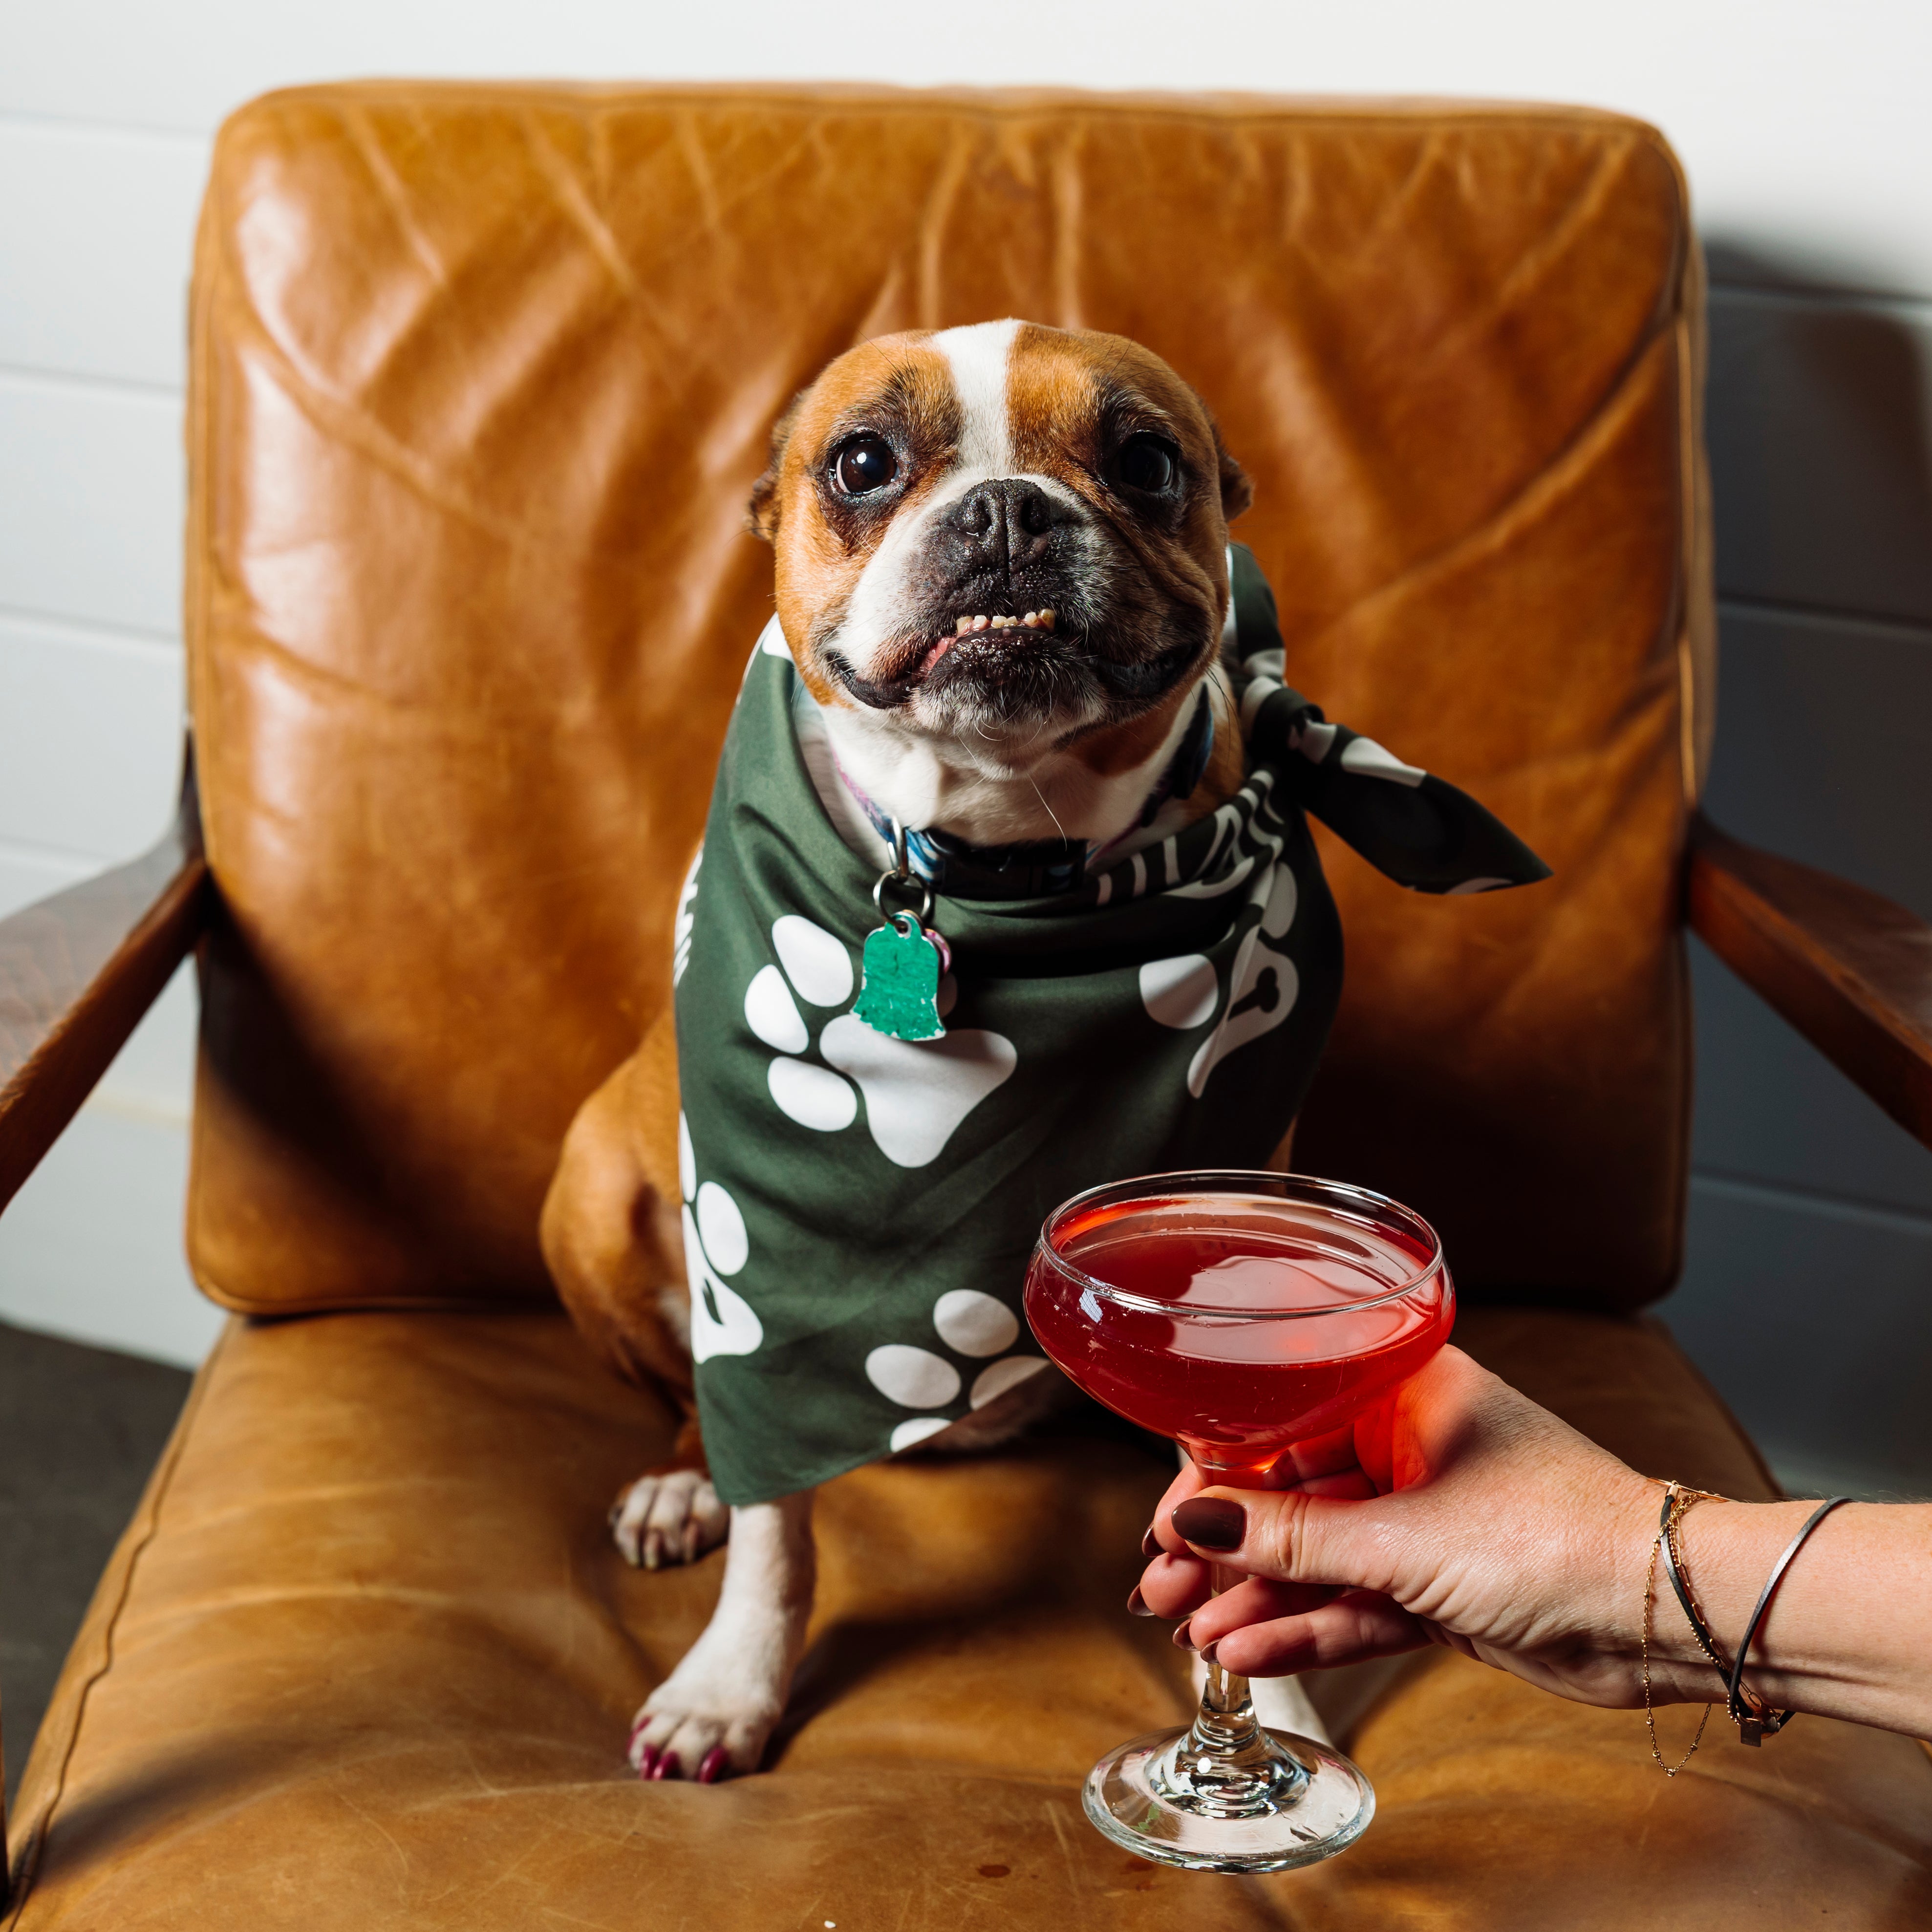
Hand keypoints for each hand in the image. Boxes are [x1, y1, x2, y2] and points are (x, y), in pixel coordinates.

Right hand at [1136, 1346, 1669, 1708]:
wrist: (1662, 1614)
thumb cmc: (1557, 1537)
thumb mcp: (1403, 1537)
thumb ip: (1292, 1538)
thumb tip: (1193, 1519)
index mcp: (1403, 1393)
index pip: (1280, 1426)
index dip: (1216, 1477)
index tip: (1168, 1521)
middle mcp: (1408, 1449)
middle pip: (1289, 1497)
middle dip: (1224, 1547)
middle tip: (1162, 1585)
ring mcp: (1425, 1521)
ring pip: (1316, 1557)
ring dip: (1255, 1596)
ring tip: (1192, 1631)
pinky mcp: (1440, 1587)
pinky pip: (1354, 1602)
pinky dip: (1304, 1627)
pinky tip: (1246, 1647)